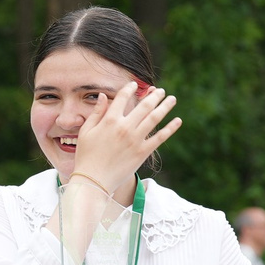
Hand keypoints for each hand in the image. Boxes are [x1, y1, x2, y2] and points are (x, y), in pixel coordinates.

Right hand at [69, 83, 181, 198]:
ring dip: (165, 106)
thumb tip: (102, 96)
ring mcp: (135, 140)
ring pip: (155, 118)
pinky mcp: (143, 152)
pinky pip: (160, 138)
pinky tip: (178, 121)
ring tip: (172, 99)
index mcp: (109, 120)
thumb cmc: (86, 155)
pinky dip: (170, 128)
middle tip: (161, 91)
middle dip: (154, 95)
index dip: (130, 89)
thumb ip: (96, 113)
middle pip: (144, 106)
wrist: (94, 180)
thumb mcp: (86, 131)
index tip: (135, 84)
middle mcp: (125, 127)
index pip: (122, 98)